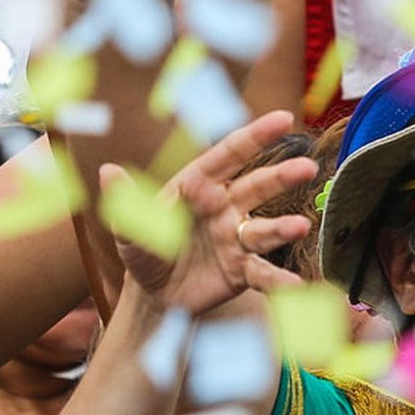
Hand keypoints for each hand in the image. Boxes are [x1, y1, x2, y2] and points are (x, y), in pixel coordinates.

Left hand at [108, 109, 315, 316]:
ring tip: (300, 227)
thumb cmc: (142, 250)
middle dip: (281, 176)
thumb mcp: (128, 229)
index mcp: (199, 186)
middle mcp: (225, 207)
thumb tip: (108, 172)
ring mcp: (236, 238)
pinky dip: (278, 281)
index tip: (282, 119)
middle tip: (306, 167)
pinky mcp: (242, 271)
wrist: (152, 295)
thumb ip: (125, 203)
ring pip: (264, 229)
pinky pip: (262, 273)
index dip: (254, 136)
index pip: (229, 155)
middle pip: (257, 186)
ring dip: (284, 227)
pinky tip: (295, 288)